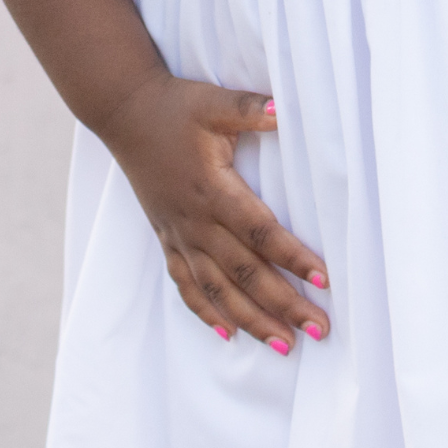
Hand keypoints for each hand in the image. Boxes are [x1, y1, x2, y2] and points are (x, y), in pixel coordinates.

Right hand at [99, 74, 329, 351]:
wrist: (124, 114)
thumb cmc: (175, 107)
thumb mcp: (214, 103)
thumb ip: (249, 109)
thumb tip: (283, 110)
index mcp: (213, 190)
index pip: (260, 233)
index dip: (292, 257)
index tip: (323, 279)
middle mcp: (196, 221)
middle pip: (245, 273)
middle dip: (283, 304)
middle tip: (319, 328)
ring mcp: (179, 234)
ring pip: (217, 289)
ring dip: (252, 319)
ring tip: (284, 344)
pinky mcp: (167, 238)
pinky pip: (186, 284)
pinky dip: (206, 311)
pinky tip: (228, 332)